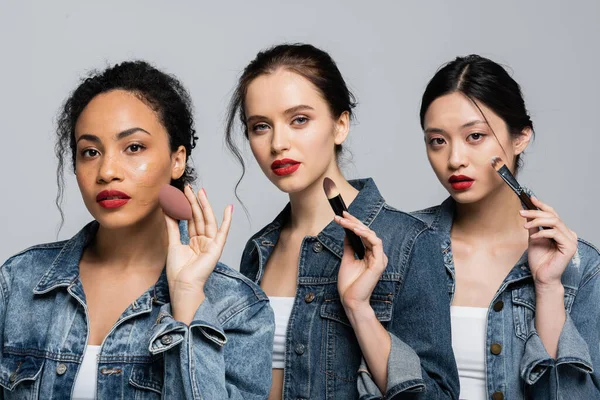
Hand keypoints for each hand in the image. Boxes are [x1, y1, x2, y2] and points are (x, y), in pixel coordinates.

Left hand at [165, 185, 232, 323]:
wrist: (183, 285)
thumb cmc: (178, 270)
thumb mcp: (173, 243)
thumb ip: (172, 226)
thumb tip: (167, 210)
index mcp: (194, 241)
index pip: (190, 219)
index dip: (185, 207)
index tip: (180, 193)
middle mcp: (204, 241)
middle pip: (199, 217)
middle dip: (194, 202)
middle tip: (189, 187)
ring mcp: (211, 244)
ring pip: (207, 221)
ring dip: (204, 206)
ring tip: (199, 192)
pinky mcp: (216, 248)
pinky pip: (222, 232)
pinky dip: (227, 220)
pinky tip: (229, 209)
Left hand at [334, 211, 387, 312]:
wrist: (350, 299)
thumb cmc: (349, 283)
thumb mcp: (347, 259)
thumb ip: (350, 246)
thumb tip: (347, 232)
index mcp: (370, 254)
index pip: (363, 234)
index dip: (354, 223)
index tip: (342, 215)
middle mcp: (376, 255)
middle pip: (367, 232)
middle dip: (354, 222)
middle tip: (342, 215)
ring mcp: (379, 259)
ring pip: (371, 235)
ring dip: (357, 226)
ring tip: (345, 221)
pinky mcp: (379, 263)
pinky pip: (376, 243)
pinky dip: (366, 235)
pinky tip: (355, 230)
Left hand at [520, 196, 576, 289]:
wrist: (541, 277)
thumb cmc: (539, 260)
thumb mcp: (533, 238)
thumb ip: (534, 226)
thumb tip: (528, 212)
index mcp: (561, 231)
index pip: (553, 214)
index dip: (542, 205)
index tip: (530, 198)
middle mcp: (568, 234)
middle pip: (553, 216)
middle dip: (536, 212)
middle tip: (522, 212)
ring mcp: (571, 240)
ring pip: (554, 222)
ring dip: (537, 221)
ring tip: (525, 226)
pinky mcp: (570, 247)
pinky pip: (555, 233)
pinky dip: (542, 233)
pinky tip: (533, 236)